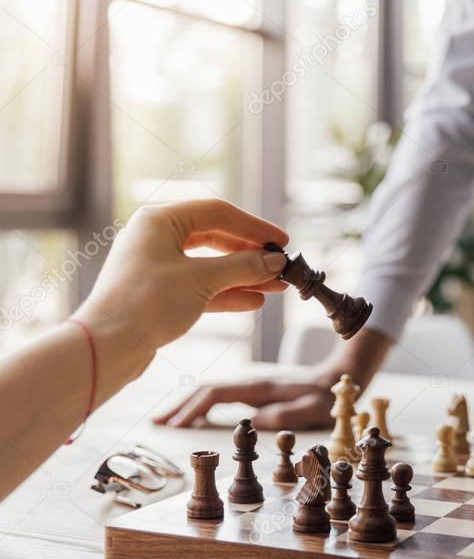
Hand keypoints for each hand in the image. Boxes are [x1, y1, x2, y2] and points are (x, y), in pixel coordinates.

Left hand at [75, 199, 287, 361]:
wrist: (107, 346)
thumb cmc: (145, 303)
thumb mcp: (202, 280)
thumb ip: (243, 267)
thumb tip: (275, 261)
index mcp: (159, 221)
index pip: (218, 213)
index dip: (254, 226)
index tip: (281, 241)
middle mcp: (157, 238)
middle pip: (216, 239)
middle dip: (251, 254)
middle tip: (280, 265)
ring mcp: (158, 267)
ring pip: (212, 265)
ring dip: (245, 275)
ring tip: (276, 286)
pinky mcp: (161, 294)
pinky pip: (202, 287)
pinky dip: (228, 292)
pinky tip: (253, 300)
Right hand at [154, 326, 394, 429]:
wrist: (338, 377)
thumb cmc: (327, 396)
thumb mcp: (312, 409)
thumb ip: (285, 414)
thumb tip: (252, 422)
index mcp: (259, 387)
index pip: (216, 395)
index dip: (193, 409)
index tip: (174, 425)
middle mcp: (250, 383)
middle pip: (205, 390)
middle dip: (179, 406)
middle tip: (155, 424)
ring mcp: (251, 385)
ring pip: (210, 391)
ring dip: (186, 405)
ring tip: (164, 421)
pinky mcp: (254, 391)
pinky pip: (220, 395)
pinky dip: (200, 404)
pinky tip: (192, 415)